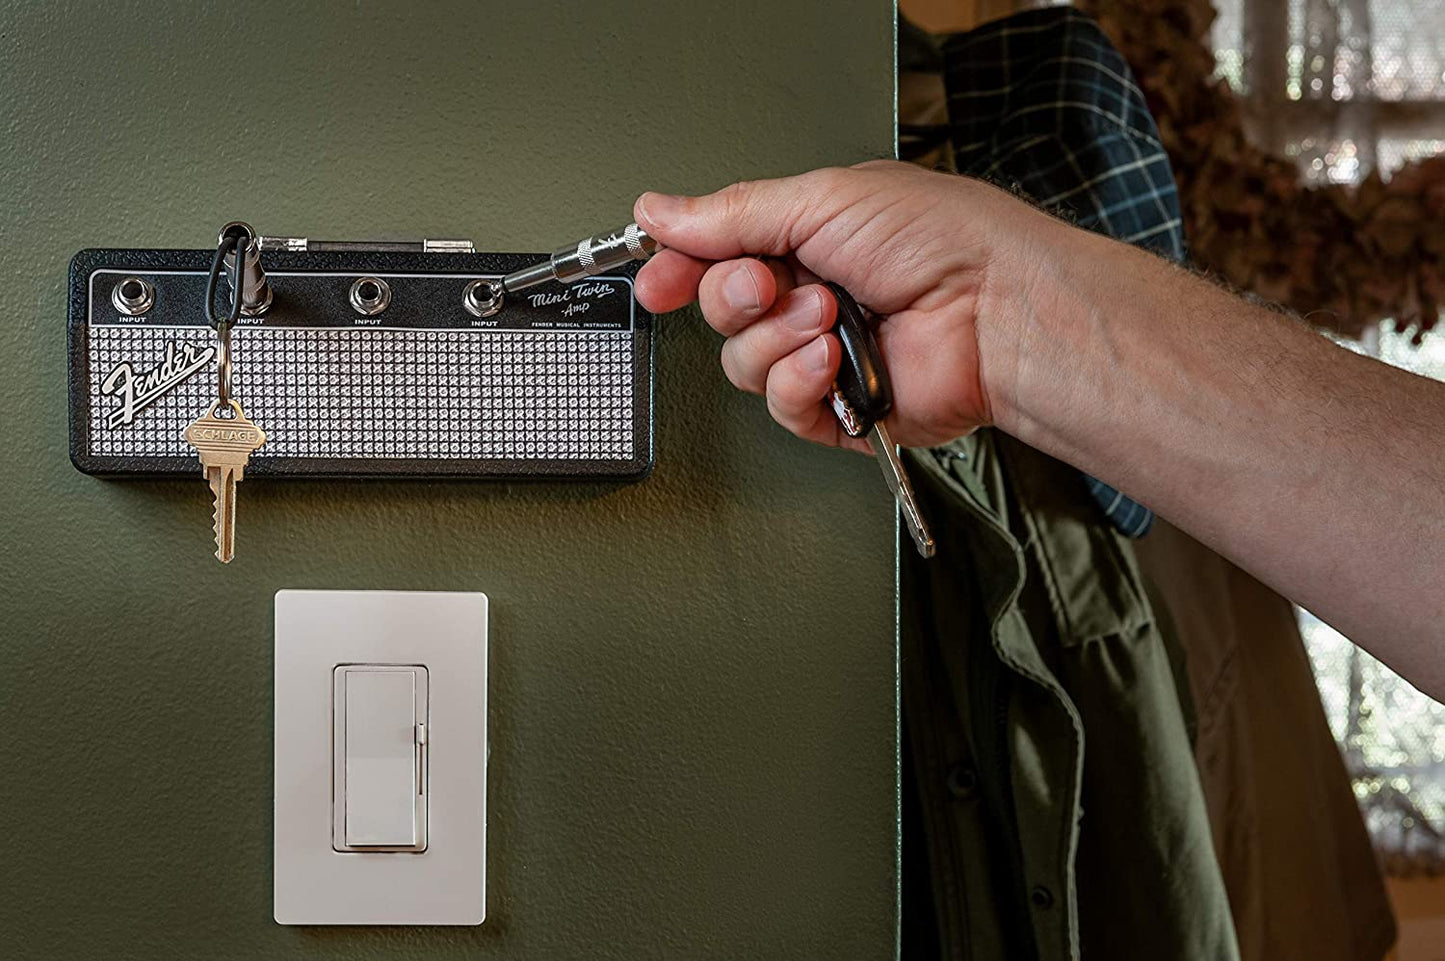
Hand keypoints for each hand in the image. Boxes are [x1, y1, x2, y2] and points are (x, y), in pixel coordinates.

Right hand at [633, 160, 1057, 450]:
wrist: (997, 309)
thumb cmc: (941, 240)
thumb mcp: (821, 199)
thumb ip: (732, 213)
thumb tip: (661, 210)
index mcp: (808, 237)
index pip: (718, 255)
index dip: (680, 267)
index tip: (659, 277)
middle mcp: (812, 296)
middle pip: (722, 309)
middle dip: (736, 295)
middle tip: (770, 283)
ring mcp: (824, 355)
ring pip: (743, 363)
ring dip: (777, 337)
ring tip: (829, 316)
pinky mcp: (840, 410)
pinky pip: (780, 407)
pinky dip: (798, 381)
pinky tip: (832, 361)